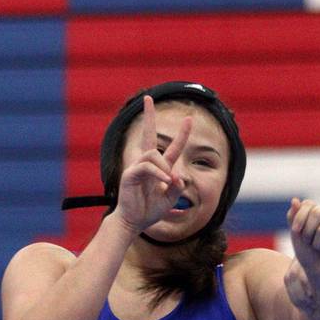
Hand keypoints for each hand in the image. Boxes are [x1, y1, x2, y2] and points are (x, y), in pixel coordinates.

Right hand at [113, 96, 191, 232]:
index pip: (171, 147)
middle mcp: (147, 164)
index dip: (182, 134)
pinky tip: (164, 181)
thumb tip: (178, 176)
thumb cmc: (150, 211)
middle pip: (148, 134)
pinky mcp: (130, 174)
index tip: (190, 119)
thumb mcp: (171, 198)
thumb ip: (177, 186)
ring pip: (153, 154)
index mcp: (159, 168)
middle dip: (148, 115)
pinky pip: (147, 167)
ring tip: (167, 182)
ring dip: (164, 166)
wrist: (135, 222)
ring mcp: (137, 167)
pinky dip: (158, 173)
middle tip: (147, 97)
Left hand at [287, 198, 319, 281]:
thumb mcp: (296, 234)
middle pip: (318, 212)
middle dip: (308, 231)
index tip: (296, 231)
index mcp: (316, 211)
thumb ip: (293, 216)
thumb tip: (294, 199)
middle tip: (309, 241)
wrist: (318, 271)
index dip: (299, 218)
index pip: (308, 204)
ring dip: (317, 244)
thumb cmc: (307, 252)